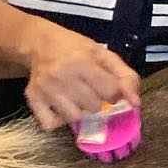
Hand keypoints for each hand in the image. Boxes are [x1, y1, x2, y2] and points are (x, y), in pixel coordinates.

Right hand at [24, 24, 140, 130]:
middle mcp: (62, 76)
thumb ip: (125, 76)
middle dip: (96, 100)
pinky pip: (50, 124)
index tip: (107, 86)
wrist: (39, 43)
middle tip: (88, 88)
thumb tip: (135, 104)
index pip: (111, 93)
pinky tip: (60, 106)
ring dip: (79, 111)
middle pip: (94, 107)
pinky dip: (58, 120)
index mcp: (82, 62)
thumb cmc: (75, 48)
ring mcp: (46, 89)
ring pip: (74, 118)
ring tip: (75, 97)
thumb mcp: (103, 54)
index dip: (113, 92)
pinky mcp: (32, 99)